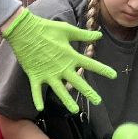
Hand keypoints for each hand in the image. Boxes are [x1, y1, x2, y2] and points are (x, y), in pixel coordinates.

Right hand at [0, 8, 115, 112]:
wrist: (24, 30)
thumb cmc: (46, 28)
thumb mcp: (67, 30)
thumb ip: (83, 35)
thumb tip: (99, 35)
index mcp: (70, 56)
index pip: (90, 64)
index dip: (103, 70)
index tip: (113, 75)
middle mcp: (61, 67)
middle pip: (78, 82)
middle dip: (89, 92)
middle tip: (97, 101)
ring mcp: (48, 73)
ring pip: (59, 90)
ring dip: (67, 101)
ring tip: (75, 110)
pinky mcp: (35, 75)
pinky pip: (36, 90)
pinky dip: (37, 99)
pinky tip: (40, 108)